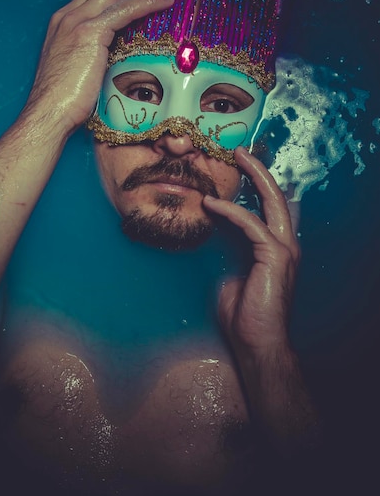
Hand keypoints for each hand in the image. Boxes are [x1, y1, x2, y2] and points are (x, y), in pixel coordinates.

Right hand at [25, 0, 173, 134]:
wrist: (49, 112)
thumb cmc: (63, 102)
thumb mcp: (77, 71)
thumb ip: (93, 56)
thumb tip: (117, 59)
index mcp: (63, 24)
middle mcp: (68, 16)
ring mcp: (77, 22)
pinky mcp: (90, 33)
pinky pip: (125, 10)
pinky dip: (146, 3)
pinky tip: (163, 2)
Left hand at [203, 146, 300, 355]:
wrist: (257, 344)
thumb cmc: (244, 316)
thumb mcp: (232, 276)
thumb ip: (229, 254)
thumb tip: (213, 238)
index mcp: (275, 248)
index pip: (268, 208)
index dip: (256, 185)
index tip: (237, 168)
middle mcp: (284, 245)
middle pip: (276, 197)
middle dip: (259, 171)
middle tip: (241, 151)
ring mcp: (283, 250)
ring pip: (271, 202)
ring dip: (253, 178)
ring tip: (236, 158)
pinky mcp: (274, 257)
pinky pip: (251, 225)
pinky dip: (231, 211)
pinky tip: (211, 203)